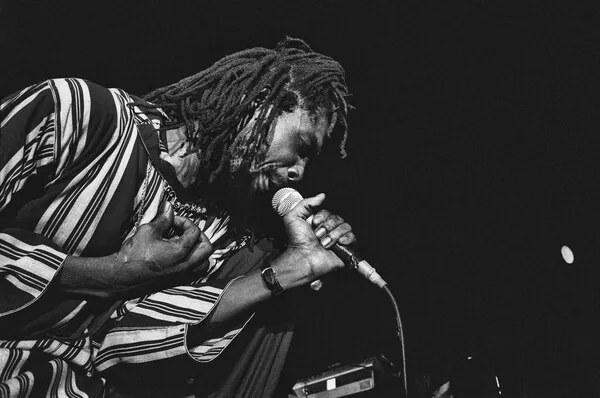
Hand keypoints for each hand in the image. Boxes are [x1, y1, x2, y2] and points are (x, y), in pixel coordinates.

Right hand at [59, 202, 213, 299]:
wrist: (122, 277)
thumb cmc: (133, 255)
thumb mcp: (148, 231)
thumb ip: (163, 219)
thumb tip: (168, 207)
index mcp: (180, 252)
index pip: (195, 232)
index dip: (185, 222)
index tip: (173, 221)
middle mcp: (186, 265)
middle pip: (207, 248)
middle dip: (199, 236)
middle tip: (185, 231)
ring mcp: (183, 275)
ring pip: (205, 262)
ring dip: (199, 251)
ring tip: (185, 243)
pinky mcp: (178, 281)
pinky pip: (196, 272)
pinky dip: (194, 262)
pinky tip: (180, 255)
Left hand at [282, 193, 355, 280]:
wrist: (302, 258)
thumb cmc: (296, 241)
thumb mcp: (293, 216)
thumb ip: (306, 203)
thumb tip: (322, 196)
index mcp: (318, 223)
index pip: (328, 211)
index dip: (322, 216)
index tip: (314, 223)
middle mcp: (328, 230)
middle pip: (338, 218)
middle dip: (327, 226)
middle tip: (317, 235)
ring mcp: (337, 239)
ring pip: (346, 226)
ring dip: (333, 234)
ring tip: (324, 243)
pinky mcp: (344, 249)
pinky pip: (353, 237)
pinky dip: (345, 238)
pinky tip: (337, 243)